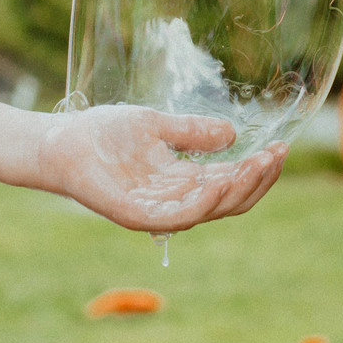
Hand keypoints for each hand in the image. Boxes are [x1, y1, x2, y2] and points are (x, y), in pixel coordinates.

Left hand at [37, 105, 285, 232]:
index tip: (282, 147)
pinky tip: (223, 176)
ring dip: (238, 189)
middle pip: (229, 202)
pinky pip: (178, 214)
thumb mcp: (157, 126)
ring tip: (257, 163)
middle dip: (257, 181)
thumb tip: (231, 134)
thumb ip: (192, 132)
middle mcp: (173, 203)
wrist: (60, 140)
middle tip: (277, 155)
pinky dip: (204, 200)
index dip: (258, 170)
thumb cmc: (103, 135)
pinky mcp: (135, 216)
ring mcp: (156, 213)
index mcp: (181, 184)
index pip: (230, 184)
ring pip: (209, 210)